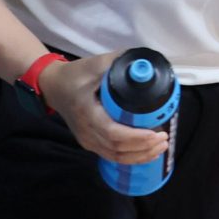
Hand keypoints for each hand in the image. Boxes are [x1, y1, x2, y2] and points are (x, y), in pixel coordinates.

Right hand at [39, 53, 169, 165]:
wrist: (54, 86)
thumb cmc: (76, 74)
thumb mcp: (98, 63)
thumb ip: (122, 61)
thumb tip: (149, 65)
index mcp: (87, 111)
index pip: (112, 132)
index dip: (135, 137)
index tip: (155, 133)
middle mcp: (85, 130)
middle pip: (116, 148)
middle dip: (143, 147)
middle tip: (165, 139)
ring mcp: (86, 139)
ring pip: (114, 155)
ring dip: (139, 155)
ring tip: (160, 147)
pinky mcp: (89, 142)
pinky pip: (110, 155)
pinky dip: (130, 157)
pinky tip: (146, 153)